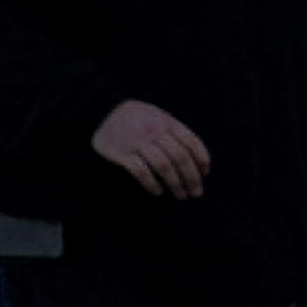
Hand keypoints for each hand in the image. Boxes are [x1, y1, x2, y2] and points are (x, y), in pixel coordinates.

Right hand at [90, 99, 211, 198]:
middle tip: (195, 192)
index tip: (205, 173)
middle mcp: (153, 131)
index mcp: (165, 121)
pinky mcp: (121, 153)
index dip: (201, 158)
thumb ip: (175, 132)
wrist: (101, 110)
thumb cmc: (136, 117)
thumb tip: (197, 160)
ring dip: (175, 184)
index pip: (190, 141)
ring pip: (163, 166)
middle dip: (191, 178)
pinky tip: (158, 191)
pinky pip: (140, 171)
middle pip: (179, 157)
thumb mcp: (157, 116)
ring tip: (180, 195)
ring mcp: (137, 142)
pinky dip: (151, 183)